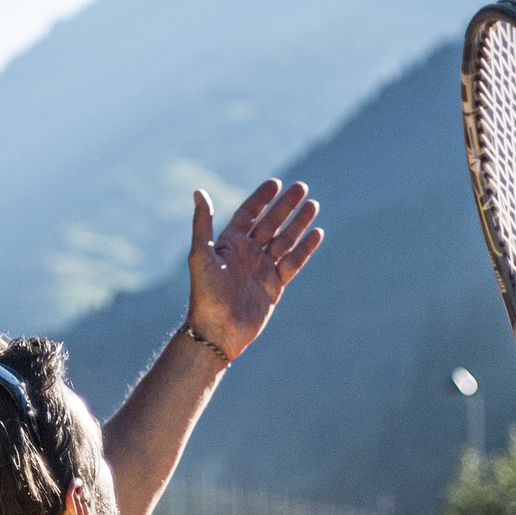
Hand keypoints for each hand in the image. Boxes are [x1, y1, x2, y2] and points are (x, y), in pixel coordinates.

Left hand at [186, 179, 323, 360]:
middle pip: (271, 223)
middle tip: (302, 186)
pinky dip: (305, 248)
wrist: (217, 331)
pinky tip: (317, 233)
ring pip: (285, 240)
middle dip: (286, 205)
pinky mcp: (274, 286)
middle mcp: (247, 253)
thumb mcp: (201, 255)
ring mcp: (262, 268)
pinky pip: (293, 263)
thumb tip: (198, 191)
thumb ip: (203, 223)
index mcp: (230, 243)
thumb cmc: (205, 294)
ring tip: (313, 204)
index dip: (262, 198)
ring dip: (299, 223)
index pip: (249, 213)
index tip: (276, 183)